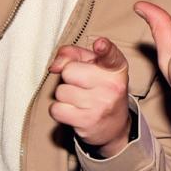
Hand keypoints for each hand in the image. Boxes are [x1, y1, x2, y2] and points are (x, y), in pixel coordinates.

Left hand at [48, 37, 131, 151]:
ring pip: (61, 91)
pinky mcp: (87, 121)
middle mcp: (112, 86)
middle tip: (82, 85)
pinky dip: (60, 110)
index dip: (104, 48)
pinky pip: (56, 109)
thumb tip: (55, 66)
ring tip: (80, 100)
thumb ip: (73, 54)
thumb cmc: (100, 88)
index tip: (100, 44)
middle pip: (69, 71)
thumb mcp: (93, 65)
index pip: (111, 55)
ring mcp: (100, 105)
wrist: (114, 125)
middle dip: (69, 78)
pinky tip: (74, 111)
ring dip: (65, 96)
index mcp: (116, 68)